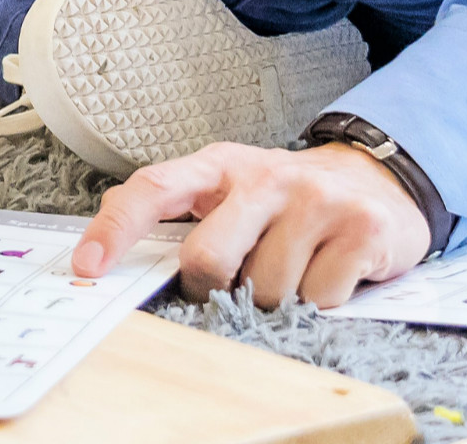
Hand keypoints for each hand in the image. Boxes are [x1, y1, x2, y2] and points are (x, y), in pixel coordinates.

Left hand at [74, 142, 430, 309]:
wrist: (378, 181)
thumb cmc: (288, 199)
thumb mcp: (233, 191)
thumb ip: (187, 217)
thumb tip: (122, 265)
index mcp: (220, 165)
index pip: (153, 188)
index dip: (114, 229)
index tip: (87, 268)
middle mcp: (266, 176)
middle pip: (208, 257)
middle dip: (212, 286)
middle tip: (236, 280)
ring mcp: (316, 201)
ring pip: (267, 288)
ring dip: (275, 296)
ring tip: (294, 267)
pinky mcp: (361, 229)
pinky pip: (320, 298)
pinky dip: (321, 301)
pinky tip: (330, 271)